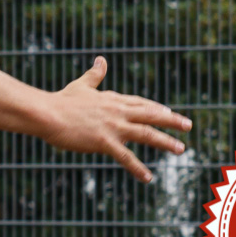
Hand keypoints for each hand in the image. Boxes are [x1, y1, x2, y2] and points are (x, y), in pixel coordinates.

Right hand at [41, 56, 191, 182]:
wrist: (47, 113)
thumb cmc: (61, 101)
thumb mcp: (81, 85)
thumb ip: (95, 75)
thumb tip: (101, 59)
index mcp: (112, 99)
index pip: (140, 103)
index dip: (156, 108)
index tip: (169, 111)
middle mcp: (117, 111)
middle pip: (151, 114)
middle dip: (172, 120)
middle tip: (188, 125)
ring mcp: (112, 126)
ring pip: (146, 133)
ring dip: (165, 141)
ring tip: (180, 149)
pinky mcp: (104, 141)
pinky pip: (125, 156)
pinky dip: (137, 168)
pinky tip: (147, 177)